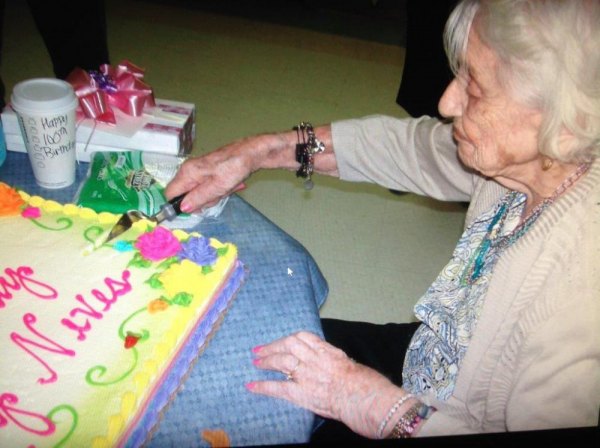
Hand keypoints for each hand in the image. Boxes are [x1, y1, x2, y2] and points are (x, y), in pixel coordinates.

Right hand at [164, 137, 255, 211]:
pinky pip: (209, 188)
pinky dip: (220, 190)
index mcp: (188, 172)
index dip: (179, 205)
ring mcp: (199, 171)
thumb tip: (183, 208)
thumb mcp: (217, 187)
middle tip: (218, 194)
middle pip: (187, 195)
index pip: (170, 193)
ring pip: (199, 193)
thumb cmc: (235, 167)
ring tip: (226, 187)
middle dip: (202, 200)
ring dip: (214, 195)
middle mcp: (190, 170)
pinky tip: (230, 185)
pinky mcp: (209, 173)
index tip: (196, 209)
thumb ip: (199, 198)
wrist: (252, 153)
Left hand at [247, 331, 403, 437]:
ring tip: (256, 362)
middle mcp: (314, 358)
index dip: (289, 338)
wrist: (363, 397)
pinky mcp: (300, 392)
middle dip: (273, 346)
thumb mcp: (349, 363)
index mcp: (326, 350)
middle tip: (259, 349)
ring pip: (281, 361)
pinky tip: (251, 385)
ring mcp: (306, 374)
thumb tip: (331, 364)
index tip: (283, 340)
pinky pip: (277, 387)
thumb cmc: (364, 383)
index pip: (303, 337)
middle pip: (288, 345)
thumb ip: (335, 361)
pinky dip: (262, 386)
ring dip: (266, 360)